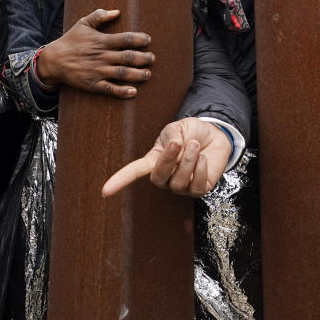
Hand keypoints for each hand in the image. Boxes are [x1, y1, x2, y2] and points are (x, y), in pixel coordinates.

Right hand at [37, 9, 153, 97]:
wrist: (53, 60)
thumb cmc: (70, 40)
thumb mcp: (83, 24)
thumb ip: (99, 16)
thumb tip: (116, 11)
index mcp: (102, 41)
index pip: (126, 39)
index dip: (140, 39)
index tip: (148, 40)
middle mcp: (102, 56)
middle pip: (128, 57)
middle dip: (143, 58)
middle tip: (152, 58)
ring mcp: (98, 71)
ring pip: (123, 73)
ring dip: (138, 74)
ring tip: (148, 74)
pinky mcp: (93, 84)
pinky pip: (110, 89)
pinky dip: (122, 91)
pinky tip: (133, 92)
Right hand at [102, 118, 230, 197]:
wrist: (213, 134)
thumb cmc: (190, 132)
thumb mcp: (177, 128)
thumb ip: (172, 136)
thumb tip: (174, 148)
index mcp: (154, 160)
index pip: (134, 172)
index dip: (120, 180)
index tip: (105, 191)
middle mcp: (166, 176)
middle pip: (158, 177)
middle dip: (168, 160)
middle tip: (178, 143)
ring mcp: (181, 185)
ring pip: (178, 182)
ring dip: (189, 161)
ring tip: (195, 145)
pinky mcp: (199, 189)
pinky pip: (196, 187)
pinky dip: (200, 170)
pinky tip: (203, 158)